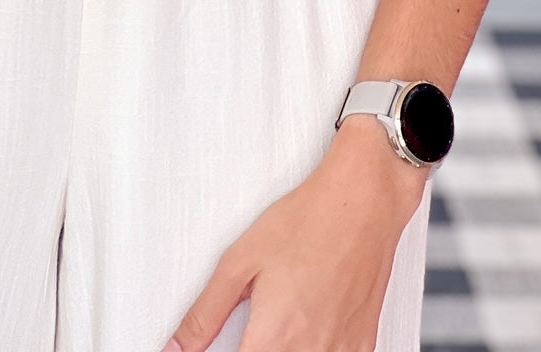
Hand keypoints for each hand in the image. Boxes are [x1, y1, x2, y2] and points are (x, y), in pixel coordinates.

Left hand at [160, 121, 428, 351]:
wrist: (361, 202)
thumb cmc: (308, 222)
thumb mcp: (240, 262)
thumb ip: (205, 313)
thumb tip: (178, 345)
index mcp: (273, 338)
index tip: (218, 347)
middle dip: (252, 350)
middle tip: (250, 331)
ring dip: (283, 351)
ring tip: (275, 329)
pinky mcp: (362, 345)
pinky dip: (314, 351)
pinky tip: (305, 334)